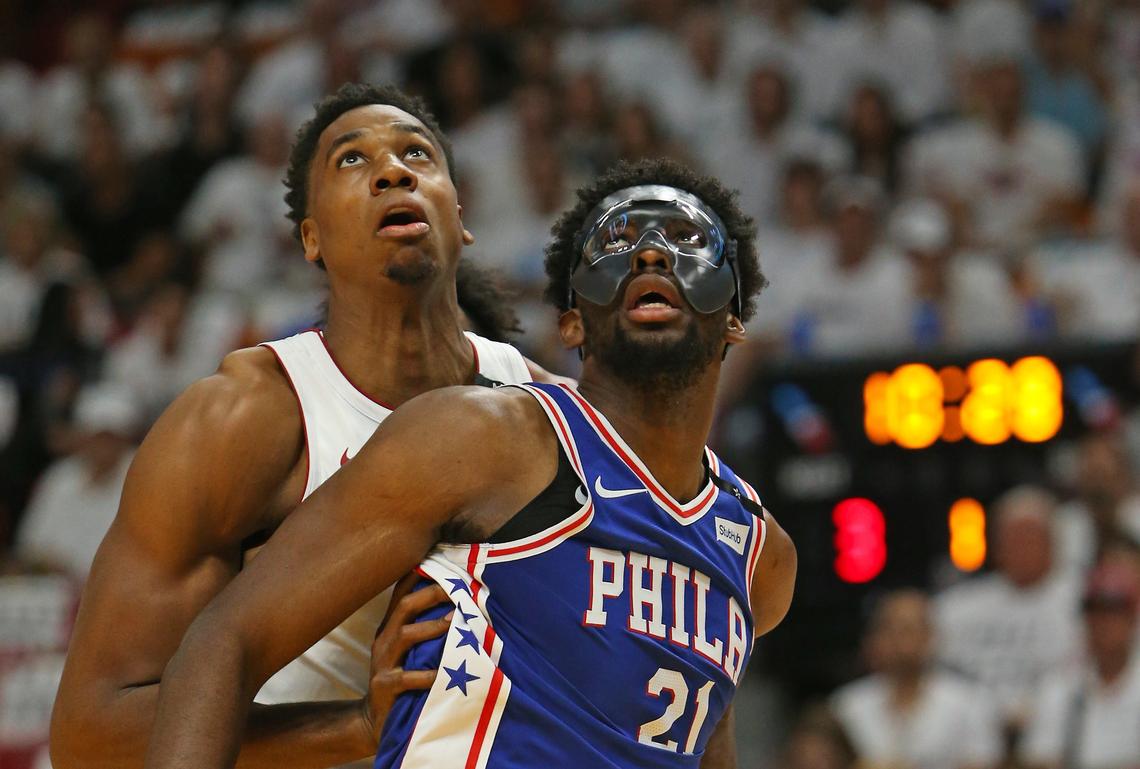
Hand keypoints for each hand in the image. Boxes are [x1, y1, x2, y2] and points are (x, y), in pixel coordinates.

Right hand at [360, 573, 451, 744]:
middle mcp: (384, 639)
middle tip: (456, 589)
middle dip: (430, 594)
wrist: (373, 720)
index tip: (441, 560)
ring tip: (454, 622)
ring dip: (431, 627)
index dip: (417, 575)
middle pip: (403, 607)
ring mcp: (382, 662)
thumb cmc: (402, 680)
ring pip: (404, 635)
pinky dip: (427, 674)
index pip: (400, 593)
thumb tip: (461, 608)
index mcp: (390, 628)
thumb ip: (427, 631)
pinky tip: (444, 674)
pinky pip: (406, 677)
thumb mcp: (410, 652)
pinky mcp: (384, 686)